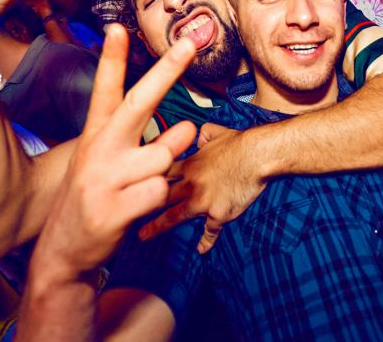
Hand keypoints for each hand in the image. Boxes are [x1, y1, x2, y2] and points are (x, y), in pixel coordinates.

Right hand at [31, 26, 196, 275]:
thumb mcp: (104, 161)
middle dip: (168, 69)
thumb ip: (145, 142)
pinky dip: (159, 198)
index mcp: (95, 134)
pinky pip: (160, 190)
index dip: (112, 58)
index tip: (118, 27)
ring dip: (165, 168)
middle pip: (141, 101)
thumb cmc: (96, 196)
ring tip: (142, 183)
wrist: (64, 252)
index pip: (105, 90)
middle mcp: (98, 149)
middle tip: (190, 42)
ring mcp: (103, 179)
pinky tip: (138, 207)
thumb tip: (189, 126)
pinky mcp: (112, 209)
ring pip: (164, 156)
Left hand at [139, 123, 265, 253]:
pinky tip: (201, 250)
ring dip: (158, 226)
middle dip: (142, 205)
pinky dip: (206, 242)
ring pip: (175, 216)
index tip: (133, 185)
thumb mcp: (216, 132)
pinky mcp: (219, 214)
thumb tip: (199, 133)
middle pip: (160, 197)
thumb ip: (204, 134)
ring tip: (143, 235)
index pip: (161, 173)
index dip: (146, 178)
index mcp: (190, 164)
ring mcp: (203, 200)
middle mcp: (191, 184)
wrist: (256, 155)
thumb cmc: (239, 142)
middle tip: (126, 214)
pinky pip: (210, 231)